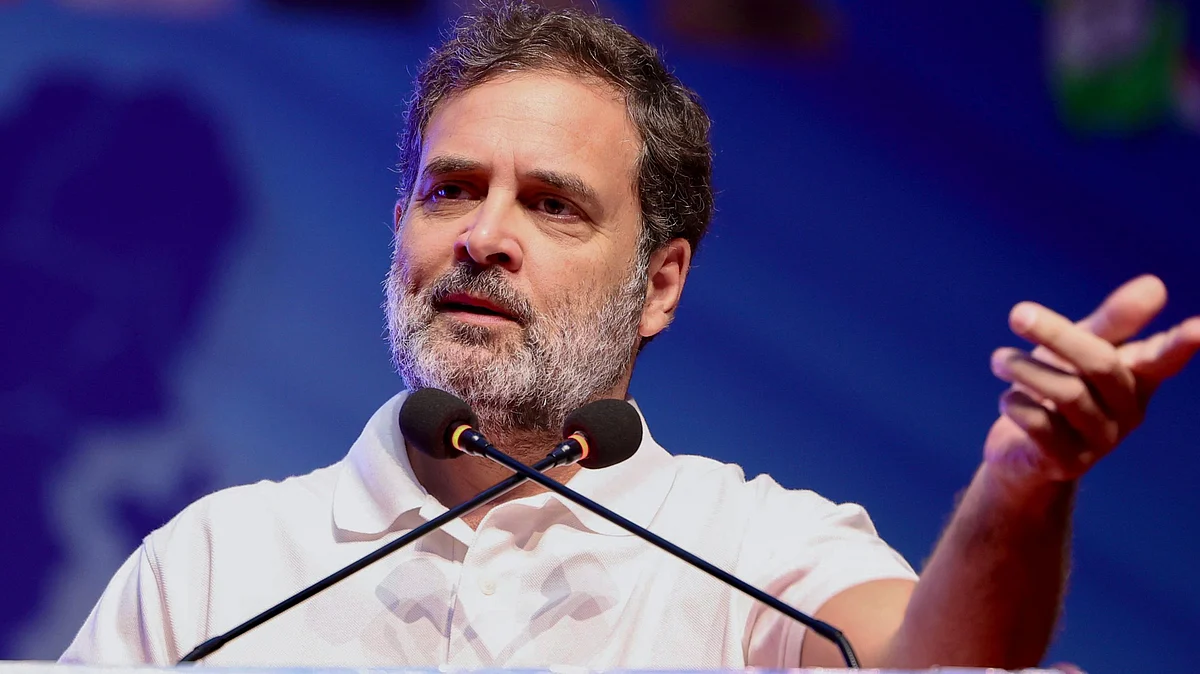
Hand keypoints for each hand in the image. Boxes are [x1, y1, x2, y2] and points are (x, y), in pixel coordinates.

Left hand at [984, 275, 1199, 486]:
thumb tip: (1155, 284)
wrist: (1021, 448)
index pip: (1163, 358)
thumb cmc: (1057, 385)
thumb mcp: (1080, 348)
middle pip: (1100, 365)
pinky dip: (1016, 403)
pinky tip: (1008, 399)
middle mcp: (1128, 411)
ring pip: (1068, 394)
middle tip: (1017, 314)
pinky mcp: (1068, 462)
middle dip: (1057, 335)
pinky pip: (1040, 424)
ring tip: (999, 359)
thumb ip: (1113, 320)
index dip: (1181, 344)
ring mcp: (1101, 441)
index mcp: (1137, 377)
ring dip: (1026, 370)